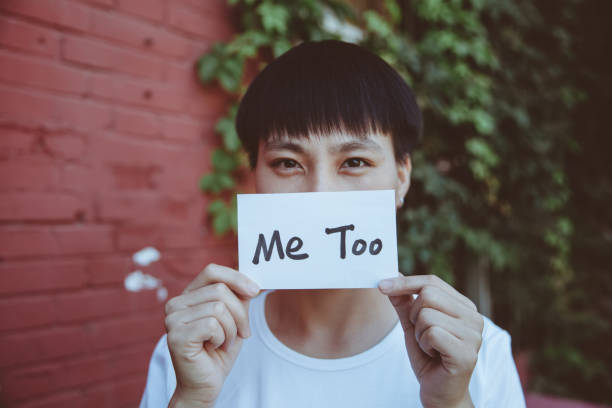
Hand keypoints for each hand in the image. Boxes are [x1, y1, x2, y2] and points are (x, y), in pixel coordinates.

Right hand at [165, 264, 259, 407]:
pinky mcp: (176, 335)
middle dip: (240, 313)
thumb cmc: (219, 351)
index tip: (255, 291)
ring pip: (219, 308)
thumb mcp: (234, 318)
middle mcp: (175, 304)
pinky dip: (222, 337)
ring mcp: (173, 319)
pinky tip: (214, 347)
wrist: (205, 385)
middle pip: (220, 290)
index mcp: (188, 296)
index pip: (212, 271)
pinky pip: (212, 325)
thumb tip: (252, 281)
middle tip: (242, 332)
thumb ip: (238, 298)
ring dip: (231, 329)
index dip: (236, 277)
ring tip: (224, 342)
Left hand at [378, 274, 482, 407]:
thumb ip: (404, 302)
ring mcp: (473, 335)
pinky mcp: (467, 352)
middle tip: (422, 334)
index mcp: (463, 306)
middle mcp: (474, 317)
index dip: (404, 282)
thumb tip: (392, 276)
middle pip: (428, 294)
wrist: (440, 392)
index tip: (381, 285)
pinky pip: (432, 333)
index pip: (431, 281)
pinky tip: (434, 356)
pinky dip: (424, 345)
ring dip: (419, 333)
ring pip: (427, 315)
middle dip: (414, 315)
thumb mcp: (412, 326)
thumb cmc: (428, 358)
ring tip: (430, 347)